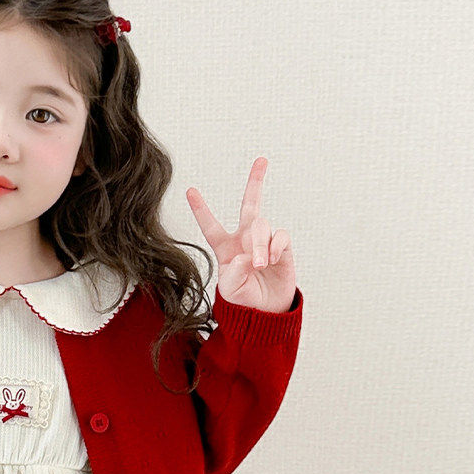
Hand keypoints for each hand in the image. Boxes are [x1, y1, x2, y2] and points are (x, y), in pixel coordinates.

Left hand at [186, 157, 295, 312]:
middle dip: (256, 181)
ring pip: (262, 226)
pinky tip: (272, 260)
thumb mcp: (230, 288)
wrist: (265, 313)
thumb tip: (250, 254)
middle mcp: (245, 239)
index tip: (190, 191)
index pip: (211, 226)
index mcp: (226, 248)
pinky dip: (276, 246)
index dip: (201, 210)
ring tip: (260, 265)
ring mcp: (265, 242)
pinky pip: (280, 236)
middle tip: (261, 160)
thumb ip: (235, 270)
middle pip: (250, 204)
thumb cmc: (243, 300)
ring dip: (260, 243)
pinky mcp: (282, 248)